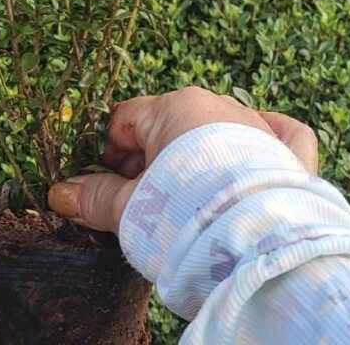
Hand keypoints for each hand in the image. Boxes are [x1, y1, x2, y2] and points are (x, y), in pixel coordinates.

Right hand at [48, 86, 317, 232]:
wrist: (256, 245)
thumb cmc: (184, 218)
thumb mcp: (130, 209)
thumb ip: (95, 197)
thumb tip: (59, 194)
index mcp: (173, 108)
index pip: (126, 120)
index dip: (111, 151)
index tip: (109, 182)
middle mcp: (216, 105)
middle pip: (169, 124)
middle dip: (151, 158)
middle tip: (143, 199)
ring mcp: (258, 124)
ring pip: (217, 128)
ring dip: (198, 156)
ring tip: (189, 198)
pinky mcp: (290, 150)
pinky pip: (279, 133)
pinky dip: (265, 142)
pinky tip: (258, 151)